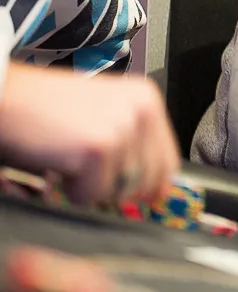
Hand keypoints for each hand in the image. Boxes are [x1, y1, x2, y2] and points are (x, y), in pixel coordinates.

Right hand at [0, 63, 178, 205]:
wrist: (3, 96)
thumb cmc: (43, 111)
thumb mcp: (101, 120)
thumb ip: (134, 147)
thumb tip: (159, 191)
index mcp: (146, 99)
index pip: (167, 162)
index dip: (146, 186)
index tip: (125, 190)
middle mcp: (142, 109)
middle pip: (148, 181)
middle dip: (114, 186)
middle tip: (84, 168)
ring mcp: (122, 127)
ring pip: (119, 191)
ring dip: (90, 186)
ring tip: (68, 158)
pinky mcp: (99, 146)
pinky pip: (92, 195)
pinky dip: (70, 190)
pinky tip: (57, 163)